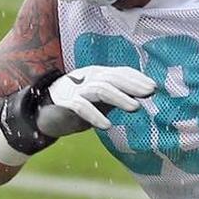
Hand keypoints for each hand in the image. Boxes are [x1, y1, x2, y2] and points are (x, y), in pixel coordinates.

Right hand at [37, 66, 155, 135]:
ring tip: (135, 108)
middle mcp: (88, 78)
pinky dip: (95, 116)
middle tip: (150, 92)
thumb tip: (145, 96)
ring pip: (100, 89)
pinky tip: (107, 126)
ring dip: (119, 98)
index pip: (120, 72)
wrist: (44, 112)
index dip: (137, 78)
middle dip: (133, 85)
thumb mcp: (102, 99)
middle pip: (113, 78)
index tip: (154, 87)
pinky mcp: (65, 103)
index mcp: (98, 74)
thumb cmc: (80, 104)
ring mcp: (76, 89)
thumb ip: (120, 96)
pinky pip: (81, 107)